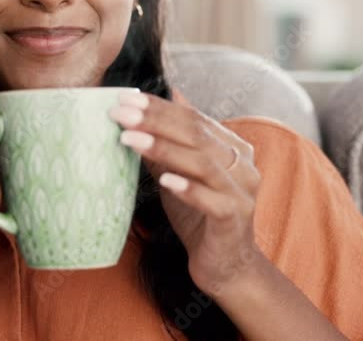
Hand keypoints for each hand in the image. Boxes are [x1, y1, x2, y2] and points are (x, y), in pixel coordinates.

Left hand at [109, 92, 262, 293]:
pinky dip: (188, 188)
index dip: (159, 107)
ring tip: (129, 139)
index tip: (124, 98)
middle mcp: (242, 164)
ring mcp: (242, 191)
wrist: (224, 265)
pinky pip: (212, 200)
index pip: (194, 118)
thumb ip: (168, 143)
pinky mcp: (235, 218)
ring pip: (202, 162)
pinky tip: (164, 180)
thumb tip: (146, 107)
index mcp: (233, 148)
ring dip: (164, 148)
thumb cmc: (200, 216)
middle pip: (197, 134)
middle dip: (155, 121)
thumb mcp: (179, 174)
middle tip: (120, 112)